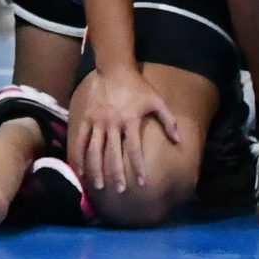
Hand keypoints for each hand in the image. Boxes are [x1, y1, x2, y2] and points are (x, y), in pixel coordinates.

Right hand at [71, 66, 181, 194]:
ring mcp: (97, 120)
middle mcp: (112, 123)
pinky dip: (79, 155)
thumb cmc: (137, 86)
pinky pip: (80, 139)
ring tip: (99, 186)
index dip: (139, 167)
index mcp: (130, 120)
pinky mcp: (86, 117)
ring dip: (96, 169)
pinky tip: (80, 169)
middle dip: (116, 173)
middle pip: (113, 153)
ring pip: (94, 149)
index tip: (143, 184)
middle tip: (120, 191)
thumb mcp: (157, 101)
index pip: (134, 149)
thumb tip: (179, 140)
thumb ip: (168, 120)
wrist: (114, 68)